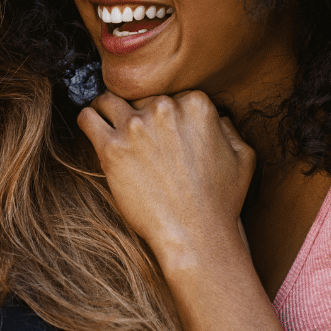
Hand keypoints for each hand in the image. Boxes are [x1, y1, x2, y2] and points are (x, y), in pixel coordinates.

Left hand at [78, 91, 254, 263]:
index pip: (171, 94)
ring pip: (109, 99)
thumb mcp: (243, 157)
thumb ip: (228, 128)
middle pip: (140, 97)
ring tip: (107, 123)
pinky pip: (87, 117)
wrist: (195, 235)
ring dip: (107, 110)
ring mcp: (136, 127)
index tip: (161, 132)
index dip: (165, 114)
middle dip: (138, 113)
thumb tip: (216, 117)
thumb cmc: (220, 201)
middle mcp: (165, 108)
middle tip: (137, 137)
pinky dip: (88, 120)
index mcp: (196, 105)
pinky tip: (93, 130)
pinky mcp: (112, 147)